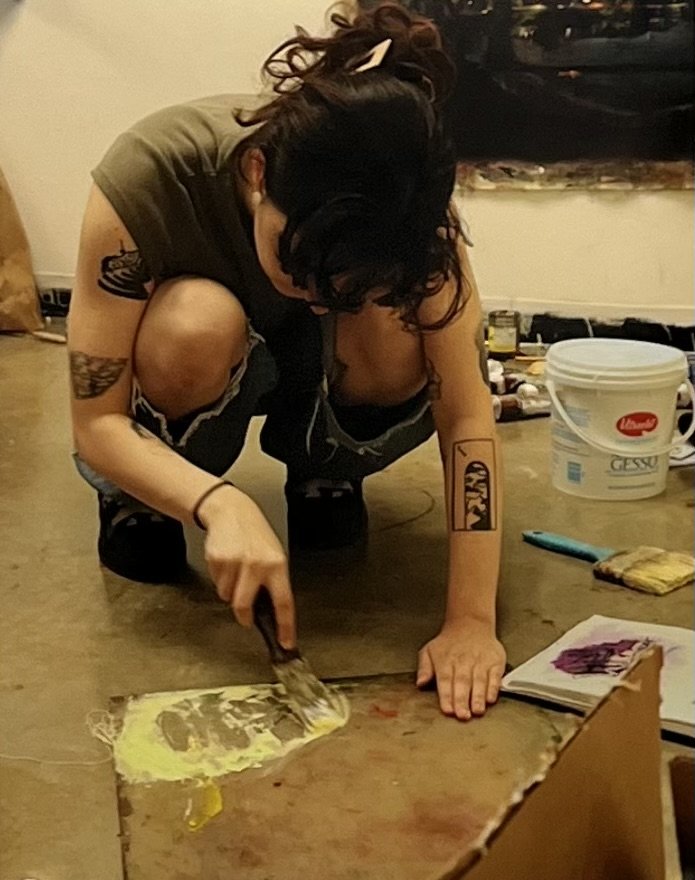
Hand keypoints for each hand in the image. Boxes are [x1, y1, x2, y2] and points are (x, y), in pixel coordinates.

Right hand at [198, 484, 295, 648]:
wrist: (231, 511)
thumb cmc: (255, 535)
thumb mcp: (274, 554)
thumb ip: (273, 581)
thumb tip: (272, 612)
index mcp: (276, 565)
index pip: (283, 602)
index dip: (285, 626)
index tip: (286, 643)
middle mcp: (257, 565)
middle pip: (244, 605)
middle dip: (243, 616)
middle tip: (245, 616)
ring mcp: (235, 562)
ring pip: (227, 596)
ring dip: (230, 590)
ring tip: (237, 571)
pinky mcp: (217, 560)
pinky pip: (217, 583)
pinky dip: (220, 579)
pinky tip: (227, 563)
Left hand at [416, 618, 505, 720]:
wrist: (470, 623)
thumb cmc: (449, 642)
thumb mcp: (430, 650)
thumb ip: (424, 668)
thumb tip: (420, 683)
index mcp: (446, 661)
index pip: (445, 680)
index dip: (446, 696)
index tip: (448, 710)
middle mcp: (463, 661)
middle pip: (462, 682)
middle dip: (462, 700)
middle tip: (462, 715)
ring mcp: (480, 661)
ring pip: (479, 680)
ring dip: (478, 697)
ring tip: (477, 710)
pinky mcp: (495, 661)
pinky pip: (495, 676)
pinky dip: (493, 688)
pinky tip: (490, 699)